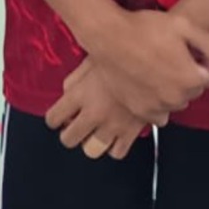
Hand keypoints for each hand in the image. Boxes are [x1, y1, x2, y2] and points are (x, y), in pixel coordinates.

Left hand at [46, 59, 160, 158]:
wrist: (155, 62)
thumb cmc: (123, 55)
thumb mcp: (92, 59)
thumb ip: (75, 78)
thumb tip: (66, 92)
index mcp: (80, 94)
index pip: (53, 118)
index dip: (54, 118)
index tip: (58, 117)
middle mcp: (93, 113)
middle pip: (69, 139)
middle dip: (69, 134)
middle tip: (74, 127)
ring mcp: (113, 125)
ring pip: (91, 150)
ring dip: (90, 142)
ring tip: (94, 132)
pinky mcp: (131, 132)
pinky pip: (117, 152)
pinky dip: (114, 147)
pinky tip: (115, 135)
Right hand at [84, 8, 208, 119]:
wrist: (109, 37)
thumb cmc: (145, 28)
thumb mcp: (183, 26)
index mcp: (192, 77)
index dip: (198, 62)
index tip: (184, 53)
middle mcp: (178, 97)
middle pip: (193, 91)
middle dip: (186, 77)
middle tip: (169, 59)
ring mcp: (158, 106)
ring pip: (177, 102)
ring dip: (173, 91)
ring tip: (156, 70)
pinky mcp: (140, 110)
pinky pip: (160, 116)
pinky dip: (158, 104)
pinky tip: (149, 88)